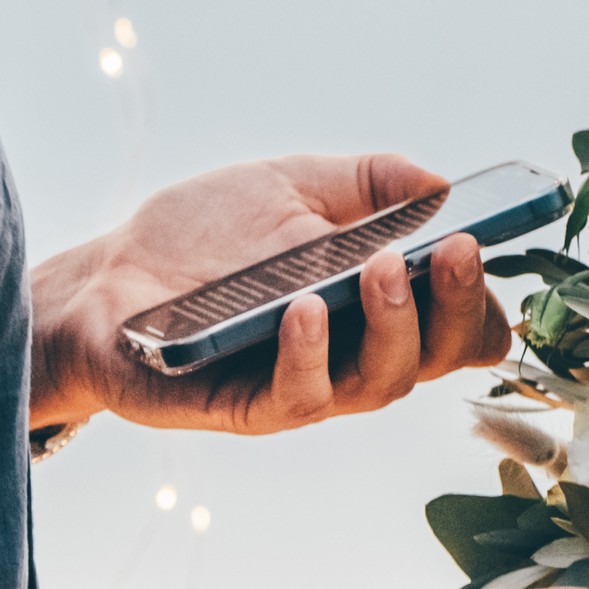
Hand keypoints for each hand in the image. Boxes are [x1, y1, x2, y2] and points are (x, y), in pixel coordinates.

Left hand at [31, 152, 512, 435]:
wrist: (104, 277)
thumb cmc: (201, 236)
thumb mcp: (289, 185)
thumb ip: (365, 180)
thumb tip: (437, 181)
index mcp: (373, 307)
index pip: (456, 326)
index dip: (484, 302)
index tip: (480, 245)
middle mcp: (352, 355)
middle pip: (434, 357)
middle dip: (458, 306)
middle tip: (456, 250)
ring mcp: (303, 385)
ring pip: (378, 385)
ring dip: (394, 326)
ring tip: (386, 267)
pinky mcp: (244, 408)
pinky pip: (297, 399)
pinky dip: (311, 354)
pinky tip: (308, 308)